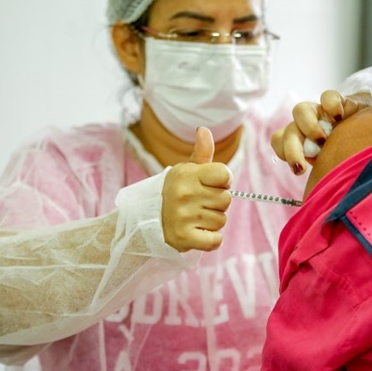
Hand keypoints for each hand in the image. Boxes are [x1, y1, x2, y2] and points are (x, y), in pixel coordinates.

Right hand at [161, 127, 232, 251]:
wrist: (145, 220)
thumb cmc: (173, 192)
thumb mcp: (185, 170)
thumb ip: (201, 152)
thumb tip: (204, 130)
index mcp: (188, 174)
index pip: (224, 174)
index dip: (223, 181)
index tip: (213, 185)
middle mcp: (185, 194)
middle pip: (226, 200)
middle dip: (217, 203)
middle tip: (199, 204)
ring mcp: (184, 216)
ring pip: (221, 220)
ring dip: (212, 222)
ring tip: (195, 218)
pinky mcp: (184, 237)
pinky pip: (215, 240)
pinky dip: (211, 240)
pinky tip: (198, 233)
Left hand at [271, 90, 370, 174]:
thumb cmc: (352, 157)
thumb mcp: (334, 169)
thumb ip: (322, 178)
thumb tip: (314, 200)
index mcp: (302, 142)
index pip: (279, 140)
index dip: (284, 152)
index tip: (300, 169)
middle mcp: (307, 126)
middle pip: (287, 130)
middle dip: (292, 148)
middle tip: (303, 166)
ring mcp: (322, 113)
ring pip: (300, 110)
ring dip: (308, 126)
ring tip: (324, 140)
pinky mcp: (340, 102)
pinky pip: (327, 97)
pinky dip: (331, 106)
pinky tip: (340, 118)